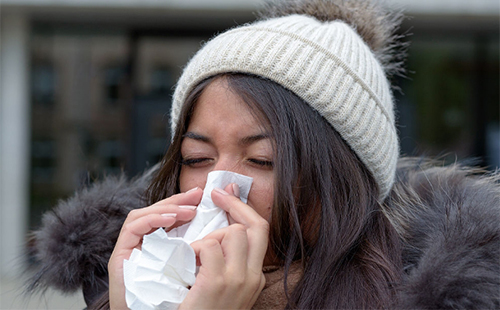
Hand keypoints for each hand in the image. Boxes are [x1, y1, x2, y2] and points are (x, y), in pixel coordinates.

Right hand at [108, 187, 201, 309]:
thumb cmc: (174, 303)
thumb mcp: (192, 270)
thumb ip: (199, 250)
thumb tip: (221, 231)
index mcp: (158, 247)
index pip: (169, 219)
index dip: (185, 205)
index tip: (204, 198)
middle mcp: (141, 246)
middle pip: (156, 213)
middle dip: (179, 201)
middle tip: (198, 194)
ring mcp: (129, 250)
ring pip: (143, 215)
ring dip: (167, 208)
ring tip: (189, 209)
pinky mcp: (119, 256)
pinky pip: (133, 227)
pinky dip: (153, 219)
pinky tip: (171, 218)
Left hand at [179, 184, 268, 309]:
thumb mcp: (225, 291)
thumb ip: (227, 264)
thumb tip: (220, 233)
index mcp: (255, 277)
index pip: (259, 232)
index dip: (244, 208)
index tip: (229, 194)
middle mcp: (252, 277)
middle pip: (256, 225)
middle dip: (236, 205)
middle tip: (216, 196)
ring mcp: (237, 280)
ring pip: (232, 232)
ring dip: (210, 234)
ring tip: (195, 253)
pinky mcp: (217, 282)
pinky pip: (208, 245)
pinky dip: (194, 247)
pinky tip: (187, 263)